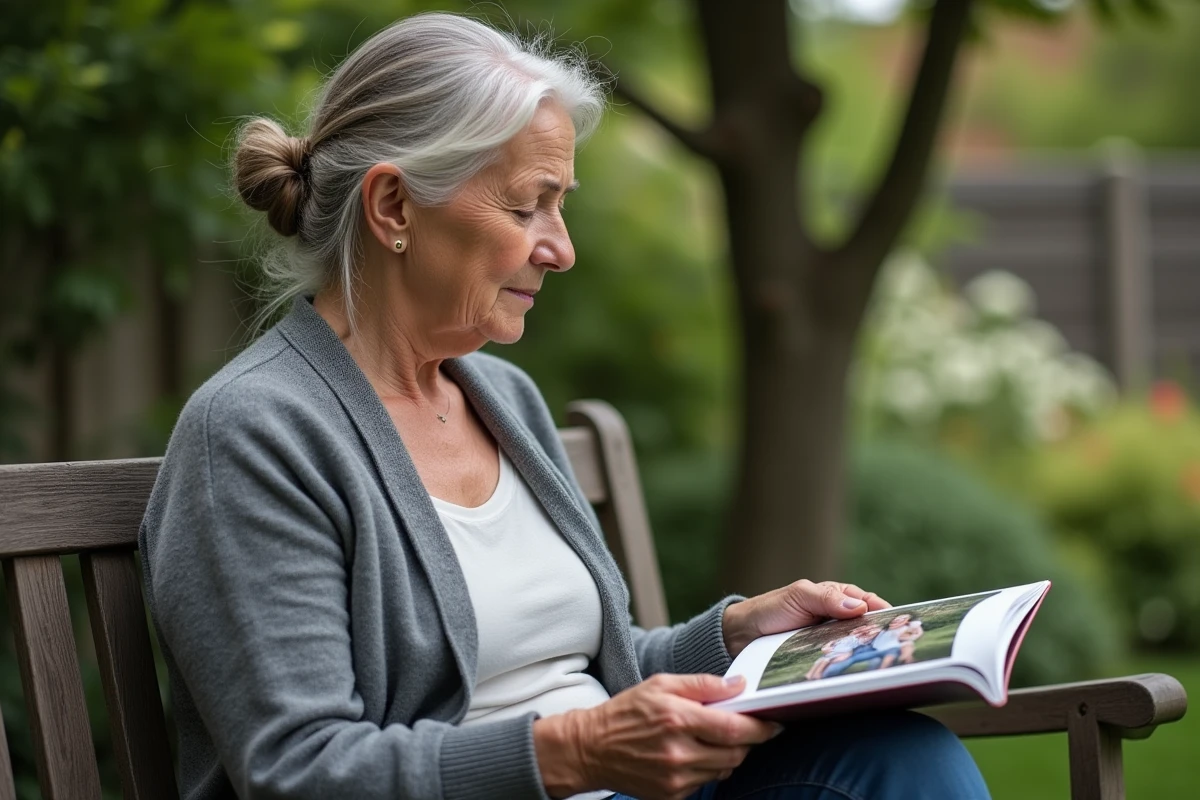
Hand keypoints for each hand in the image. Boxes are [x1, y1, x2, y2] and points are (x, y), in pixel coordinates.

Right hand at [533, 673, 778, 799]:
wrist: (591, 748)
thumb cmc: (626, 712)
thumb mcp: (661, 684)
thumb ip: (702, 685)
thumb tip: (739, 685)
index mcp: (677, 719)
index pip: (733, 728)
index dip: (761, 727)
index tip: (774, 722)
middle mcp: (678, 752)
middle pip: (735, 752)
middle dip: (748, 740)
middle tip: (747, 727)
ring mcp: (675, 778)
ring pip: (725, 769)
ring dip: (729, 754)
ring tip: (714, 738)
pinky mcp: (672, 795)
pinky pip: (706, 782)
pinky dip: (709, 768)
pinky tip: (694, 753)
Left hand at [722, 579, 891, 657]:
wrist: (740, 637)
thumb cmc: (769, 610)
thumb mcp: (798, 596)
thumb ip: (825, 598)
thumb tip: (859, 607)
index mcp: (837, 598)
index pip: (869, 604)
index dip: (886, 613)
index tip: (900, 623)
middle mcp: (838, 621)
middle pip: (868, 629)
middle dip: (883, 636)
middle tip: (899, 647)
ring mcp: (831, 643)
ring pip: (857, 649)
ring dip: (868, 656)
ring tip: (885, 665)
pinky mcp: (822, 663)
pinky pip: (841, 666)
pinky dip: (850, 670)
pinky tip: (859, 677)